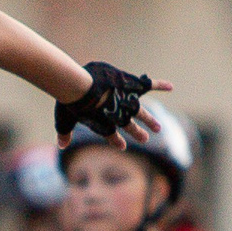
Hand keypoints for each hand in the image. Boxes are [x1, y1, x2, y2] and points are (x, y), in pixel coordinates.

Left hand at [54, 61, 172, 146]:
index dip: (116, 141)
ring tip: (158, 128)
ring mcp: (127, 101)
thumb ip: (64, 133)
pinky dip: (160, 84)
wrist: (81, 88)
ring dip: (150, 120)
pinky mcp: (131, 86)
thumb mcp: (64, 120)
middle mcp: (118, 116)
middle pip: (129, 126)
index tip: (122, 146)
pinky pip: (148, 85)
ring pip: (141, 113)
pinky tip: (170, 87)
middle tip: (145, 139)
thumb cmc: (70, 103)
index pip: (111, 135)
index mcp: (104, 124)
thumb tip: (61, 146)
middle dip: (137, 133)